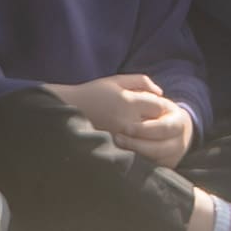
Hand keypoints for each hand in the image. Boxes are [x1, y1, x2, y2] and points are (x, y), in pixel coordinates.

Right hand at [53, 75, 193, 163]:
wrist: (66, 110)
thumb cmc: (93, 92)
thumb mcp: (117, 80)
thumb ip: (141, 82)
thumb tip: (160, 92)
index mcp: (128, 101)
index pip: (160, 107)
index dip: (164, 107)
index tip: (160, 107)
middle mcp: (126, 120)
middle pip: (158, 125)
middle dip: (161, 122)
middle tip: (158, 121)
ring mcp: (119, 137)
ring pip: (148, 140)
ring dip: (152, 136)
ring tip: (148, 131)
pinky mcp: (112, 147)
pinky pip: (135, 149)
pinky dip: (140, 145)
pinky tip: (136, 140)